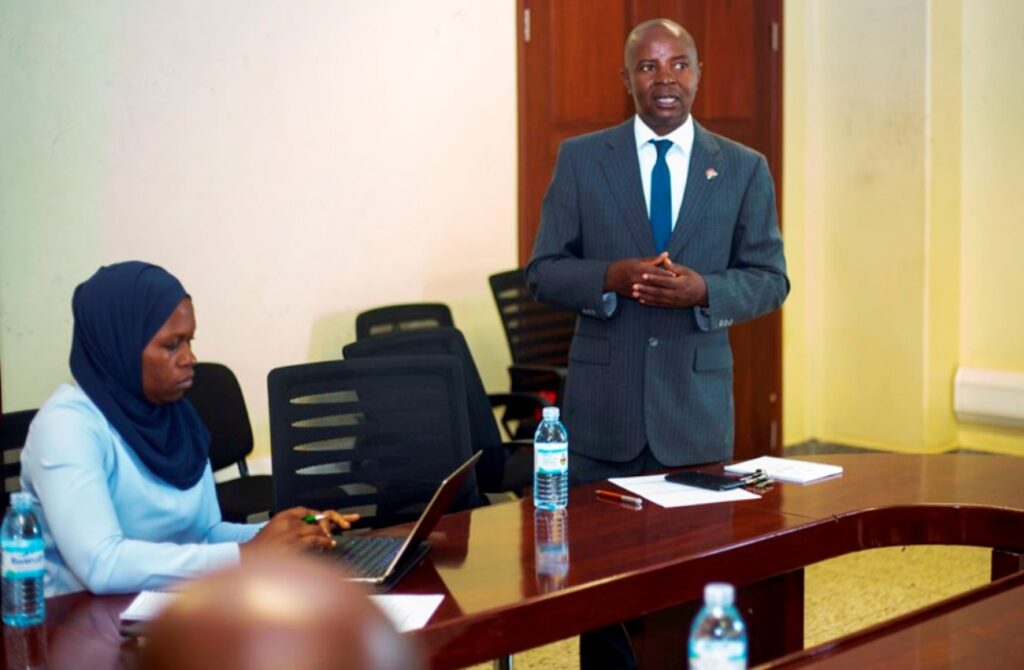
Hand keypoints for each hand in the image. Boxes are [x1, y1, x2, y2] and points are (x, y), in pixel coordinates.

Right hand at [240, 507, 359, 559]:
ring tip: (333, 540)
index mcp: (283, 516)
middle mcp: (288, 521)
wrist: (245, 559)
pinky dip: (324, 542)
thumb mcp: (274, 533)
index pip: (308, 511)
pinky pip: (315, 540)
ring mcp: (291, 531)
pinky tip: (329, 544)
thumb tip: (313, 535)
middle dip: (335, 520)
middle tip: (350, 521)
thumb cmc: (260, 551)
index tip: (337, 518)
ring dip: (328, 535)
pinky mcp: (294, 543)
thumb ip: (292, 530)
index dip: (324, 515)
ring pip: (317, 529)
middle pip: (318, 517)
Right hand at [604, 253, 673, 296]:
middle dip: (665, 284)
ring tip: (669, 292)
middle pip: (654, 282)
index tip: (675, 275)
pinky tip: (659, 299)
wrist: (608, 277)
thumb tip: (666, 254)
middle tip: (676, 285)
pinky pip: (644, 297)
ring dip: (660, 292)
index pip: (655, 271)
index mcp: (638, 268)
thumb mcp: (638, 260)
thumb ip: (653, 259)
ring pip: (649, 291)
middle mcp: (636, 278)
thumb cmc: (624, 266)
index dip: (665, 273)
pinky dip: (651, 298)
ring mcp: (633, 287)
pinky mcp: (631, 294)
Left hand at [632, 256, 707, 308]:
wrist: (702, 294)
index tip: (643, 275)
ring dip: (645, 296)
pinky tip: (641, 300)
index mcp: (680, 283)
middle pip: (658, 291)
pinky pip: (659, 304)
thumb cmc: (693, 279)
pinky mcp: (672, 305)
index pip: (664, 280)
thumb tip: (665, 259)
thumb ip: (674, 267)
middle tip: (634, 286)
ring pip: (657, 299)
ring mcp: (673, 301)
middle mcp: (676, 294)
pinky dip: (650, 302)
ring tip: (634, 294)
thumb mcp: (686, 271)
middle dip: (645, 289)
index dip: (654, 278)